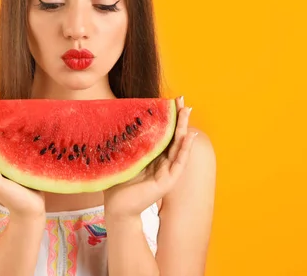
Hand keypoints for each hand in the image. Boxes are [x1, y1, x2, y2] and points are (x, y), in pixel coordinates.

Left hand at [103, 96, 196, 218]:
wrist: (117, 208)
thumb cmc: (117, 184)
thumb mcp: (123, 158)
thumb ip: (126, 144)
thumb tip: (116, 119)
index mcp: (152, 156)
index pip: (163, 133)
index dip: (168, 117)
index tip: (170, 100)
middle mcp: (162, 162)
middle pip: (173, 136)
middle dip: (178, 117)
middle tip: (181, 99)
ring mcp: (167, 171)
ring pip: (179, 146)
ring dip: (184, 127)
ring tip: (187, 111)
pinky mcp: (167, 181)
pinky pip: (179, 162)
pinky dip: (185, 148)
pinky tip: (190, 135)